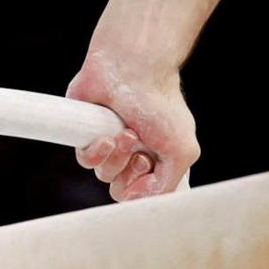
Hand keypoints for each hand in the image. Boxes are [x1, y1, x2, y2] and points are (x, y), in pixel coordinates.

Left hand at [67, 46, 198, 202]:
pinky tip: (106, 137)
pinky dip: (96, 153)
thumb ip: (167, 185)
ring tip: (127, 134)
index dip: (146, 190)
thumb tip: (139, 200)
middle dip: (131, 173)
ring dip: (116, 159)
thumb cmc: (160, 103)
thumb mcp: (182, 151)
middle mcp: (134, 153)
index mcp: (159, 157)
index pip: (147, 193)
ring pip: (104, 175)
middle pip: (124, 188)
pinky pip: (85, 161)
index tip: (151, 171)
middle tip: (141, 151)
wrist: (131, 69)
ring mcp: (110, 143)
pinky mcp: (87, 133)